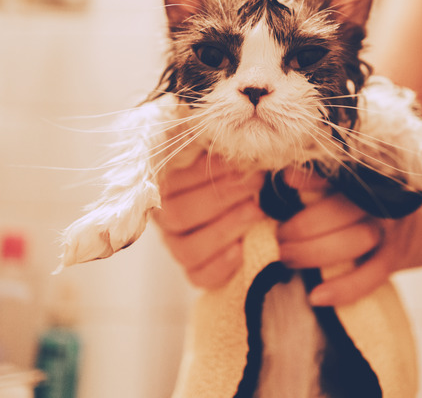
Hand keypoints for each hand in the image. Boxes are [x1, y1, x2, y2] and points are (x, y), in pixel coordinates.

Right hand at [153, 154, 264, 288]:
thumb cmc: (233, 177)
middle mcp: (165, 219)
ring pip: (188, 248)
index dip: (207, 172)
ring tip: (257, 213)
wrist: (247, 208)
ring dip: (226, 229)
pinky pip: (200, 276)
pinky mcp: (194, 273)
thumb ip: (223, 155)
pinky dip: (222, 264)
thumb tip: (233, 145)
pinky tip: (244, 248)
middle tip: (255, 183)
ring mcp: (177, 248)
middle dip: (222, 197)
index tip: (240, 162)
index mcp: (165, 187)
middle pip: (180, 214)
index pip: (174, 182)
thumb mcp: (225, 161)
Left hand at [279, 169, 421, 306]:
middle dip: (300, 226)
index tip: (284, 181)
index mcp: (377, 167)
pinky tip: (317, 296)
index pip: (337, 170)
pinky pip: (371, 275)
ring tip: (287, 258)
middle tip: (278, 236)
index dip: (309, 178)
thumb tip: (294, 171)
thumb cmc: (417, 174)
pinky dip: (344, 288)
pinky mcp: (402, 254)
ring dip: (313, 254)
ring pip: (348, 241)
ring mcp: (395, 225)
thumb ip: (352, 163)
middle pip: (335, 210)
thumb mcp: (390, 158)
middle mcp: (385, 194)